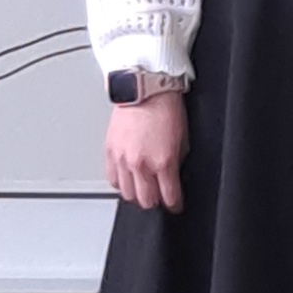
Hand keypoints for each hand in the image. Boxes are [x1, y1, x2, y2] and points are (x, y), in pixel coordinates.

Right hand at [105, 93, 188, 211]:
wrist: (144, 88)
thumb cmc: (165, 107)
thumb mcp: (182, 139)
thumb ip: (176, 162)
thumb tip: (173, 175)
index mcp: (163, 161)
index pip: (169, 197)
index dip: (174, 204)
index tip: (175, 204)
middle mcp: (141, 164)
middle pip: (146, 201)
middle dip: (155, 201)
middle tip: (159, 196)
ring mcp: (123, 159)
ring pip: (127, 194)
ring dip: (136, 194)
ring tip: (142, 188)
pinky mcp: (109, 152)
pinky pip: (112, 179)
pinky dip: (120, 182)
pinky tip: (127, 178)